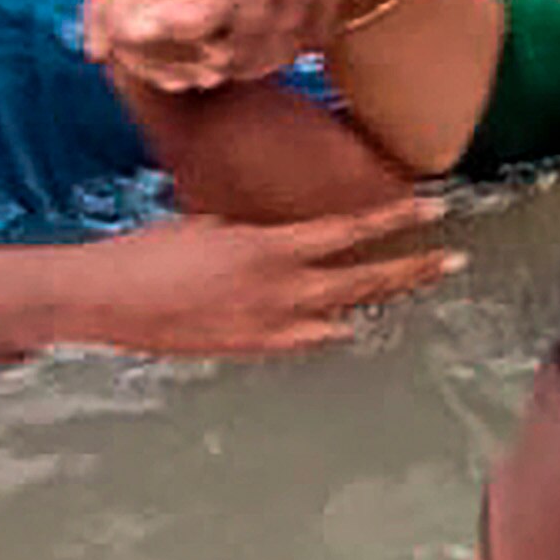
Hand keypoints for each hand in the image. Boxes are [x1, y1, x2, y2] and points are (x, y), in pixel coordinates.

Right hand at [78, 197, 460, 359]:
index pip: (348, 231)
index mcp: (270, 249)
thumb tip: (286, 233)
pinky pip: (303, 341)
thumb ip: (257, 232)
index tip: (434, 209)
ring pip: (341, 314)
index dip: (393, 220)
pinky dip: (326, 331)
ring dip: (375, 301)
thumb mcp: (211, 225)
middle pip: (362, 282)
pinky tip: (343, 327)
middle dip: (410, 270)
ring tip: (410, 288)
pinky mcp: (248, 350)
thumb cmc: (151, 251)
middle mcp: (279, 291)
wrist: (107, 301)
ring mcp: (267, 327)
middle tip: (453, 261)